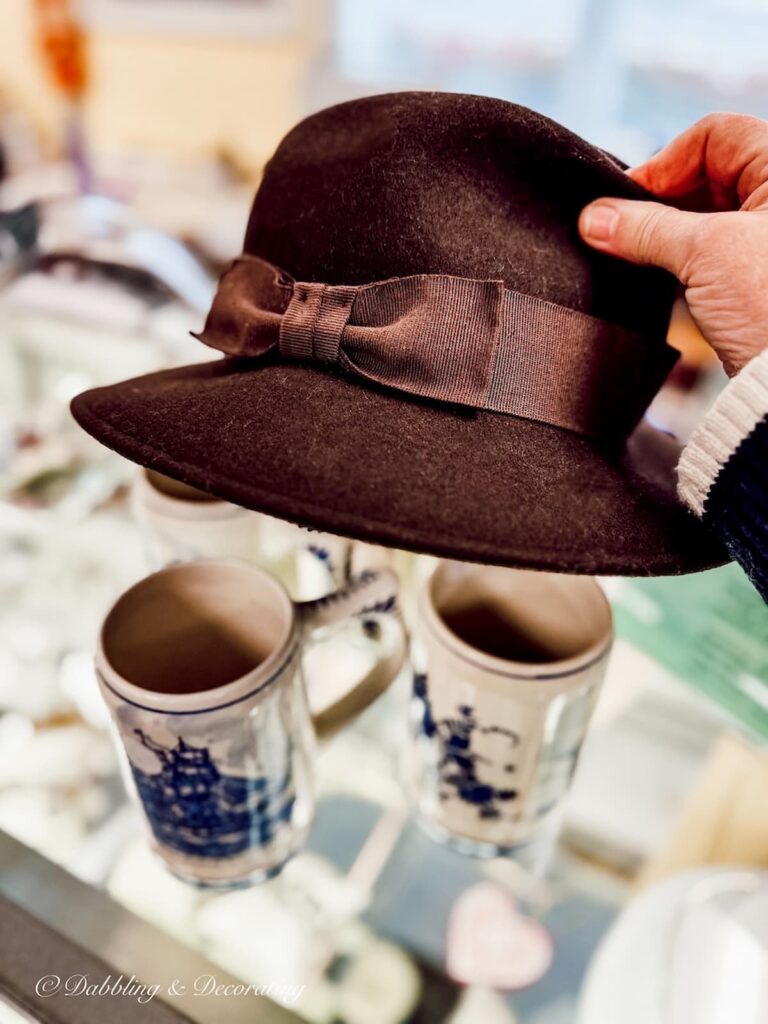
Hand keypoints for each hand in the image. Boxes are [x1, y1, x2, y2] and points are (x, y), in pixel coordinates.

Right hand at [579, 113, 767, 375]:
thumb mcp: (704, 253)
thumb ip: (644, 228)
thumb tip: (594, 218)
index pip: (715, 136)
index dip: (666, 163)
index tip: (626, 201)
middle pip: (706, 175)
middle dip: (660, 202)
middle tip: (623, 231)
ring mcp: (767, 241)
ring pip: (704, 217)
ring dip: (666, 235)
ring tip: (635, 256)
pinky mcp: (756, 278)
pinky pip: (709, 253)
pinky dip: (680, 261)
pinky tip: (657, 277)